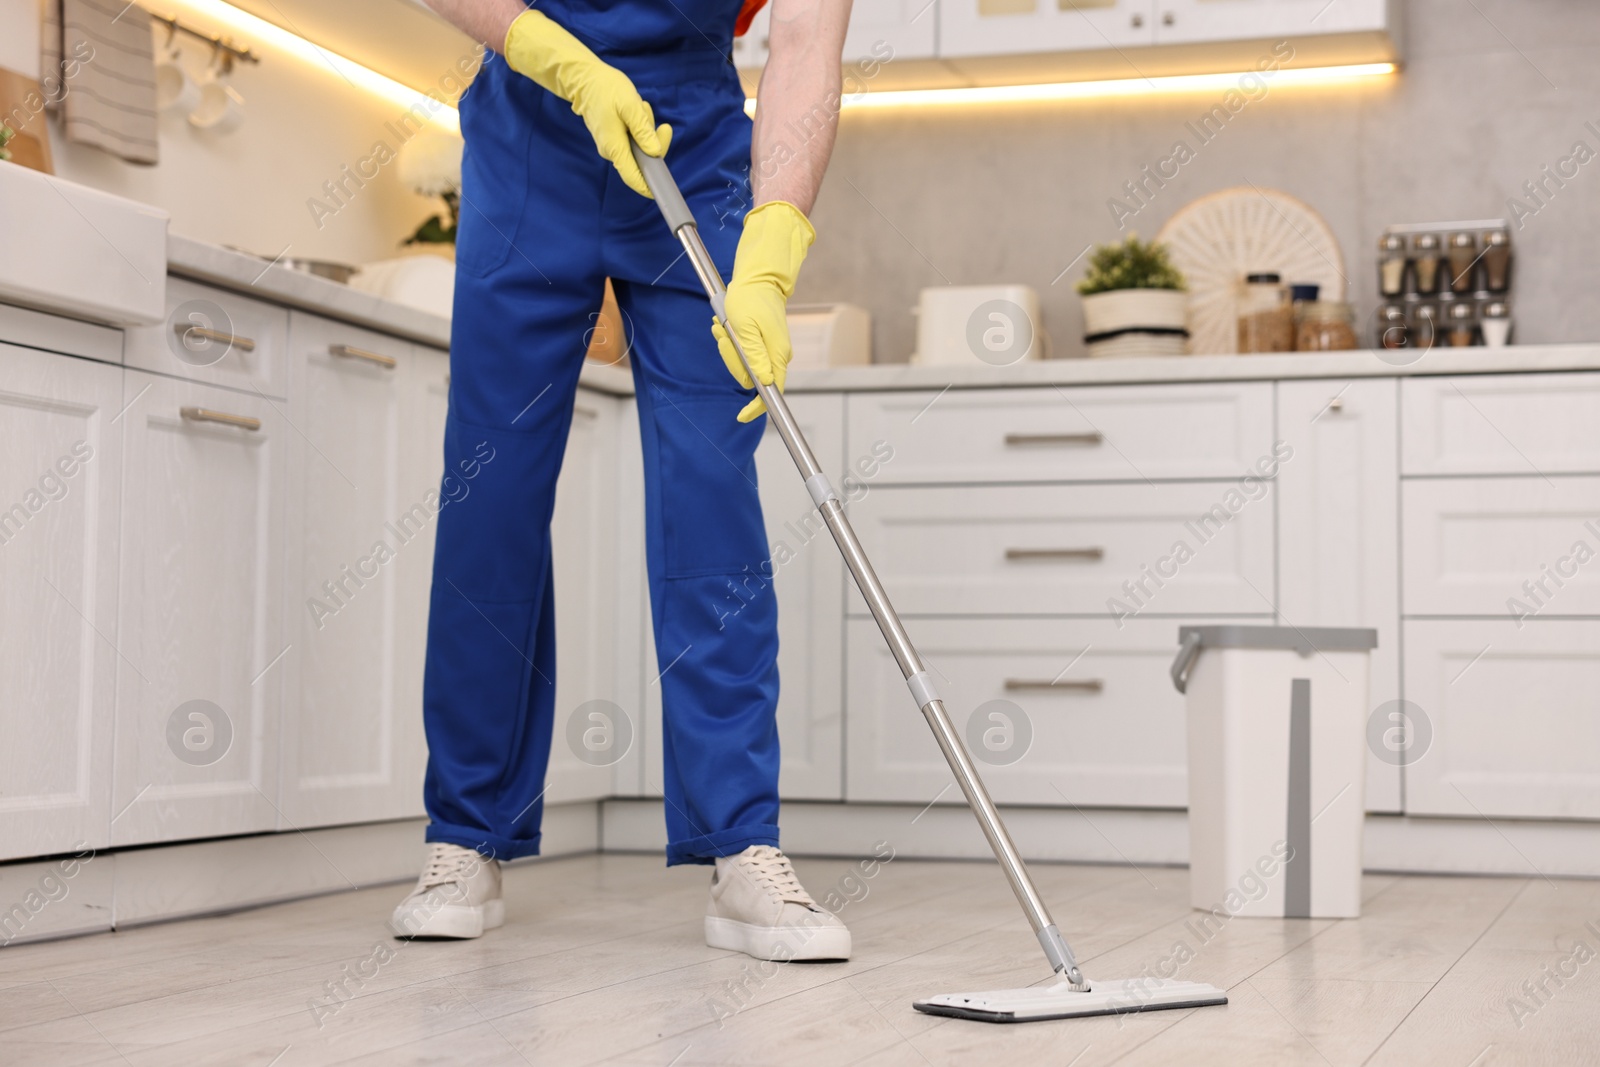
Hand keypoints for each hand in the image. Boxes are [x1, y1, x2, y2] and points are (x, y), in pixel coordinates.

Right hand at [503, 10, 670, 196]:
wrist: (585, 79)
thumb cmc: (606, 90)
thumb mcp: (630, 106)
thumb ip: (643, 130)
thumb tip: (655, 152)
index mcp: (615, 147)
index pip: (633, 177)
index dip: (648, 186)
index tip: (663, 189)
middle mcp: (613, 151)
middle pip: (643, 161)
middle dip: (656, 143)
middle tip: (663, 126)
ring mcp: (613, 145)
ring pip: (641, 147)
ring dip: (647, 129)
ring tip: (639, 108)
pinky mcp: (615, 138)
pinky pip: (635, 138)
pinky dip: (640, 126)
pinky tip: (636, 109)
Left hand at [713, 201, 815, 422]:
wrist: (758, 279)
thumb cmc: (749, 300)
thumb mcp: (745, 329)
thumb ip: (754, 357)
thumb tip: (764, 383)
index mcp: (777, 354)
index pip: (772, 391)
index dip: (757, 408)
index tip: (742, 417)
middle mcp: (777, 355)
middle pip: (750, 377)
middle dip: (732, 360)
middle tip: (723, 336)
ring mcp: (771, 350)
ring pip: (744, 364)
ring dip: (729, 348)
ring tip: (723, 327)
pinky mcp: (763, 343)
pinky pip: (744, 352)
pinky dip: (731, 343)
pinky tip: (726, 327)